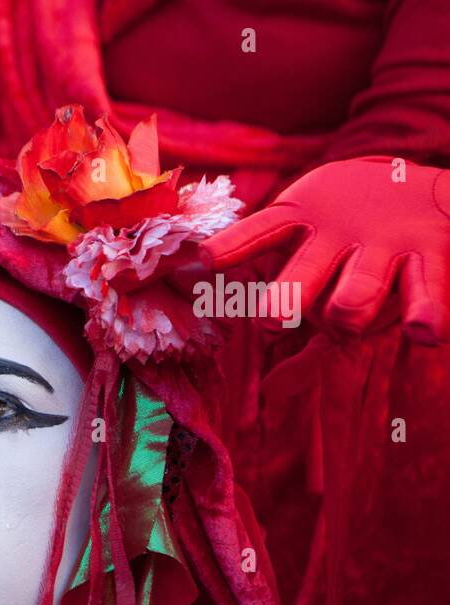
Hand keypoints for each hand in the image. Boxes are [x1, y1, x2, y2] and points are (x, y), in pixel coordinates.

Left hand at [199, 157, 449, 343]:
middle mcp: (337, 236)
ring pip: (361, 285)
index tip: (206, 257)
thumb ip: (287, 300)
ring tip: (346, 318)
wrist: (422, 185)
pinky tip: (424, 334)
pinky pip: (429, 287)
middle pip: (307, 271)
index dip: (234, 245)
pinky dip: (428, 311)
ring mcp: (382, 245)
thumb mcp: (315, 253)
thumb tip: (271, 390)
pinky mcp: (430, 253)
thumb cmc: (348, 237)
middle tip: (274, 317)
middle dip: (290, 294)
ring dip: (351, 303)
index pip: (262, 231)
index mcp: (299, 221)